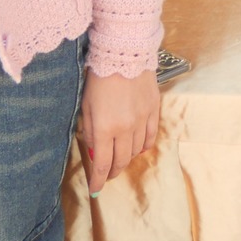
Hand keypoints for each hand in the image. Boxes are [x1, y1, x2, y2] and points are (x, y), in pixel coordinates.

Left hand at [79, 71, 159, 194]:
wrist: (124, 52)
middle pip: (121, 160)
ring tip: (120, 158)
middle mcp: (125, 127)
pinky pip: (151, 137)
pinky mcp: (154, 109)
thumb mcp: (86, 106)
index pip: (102, 164)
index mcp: (105, 128)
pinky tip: (136, 146)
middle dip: (112, 171)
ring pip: (136, 151)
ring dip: (127, 158)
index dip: (98, 180)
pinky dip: (143, 146)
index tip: (95, 188)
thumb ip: (90, 132)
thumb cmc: (100, 78)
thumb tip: (95, 151)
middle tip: (106, 174)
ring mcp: (142, 119)